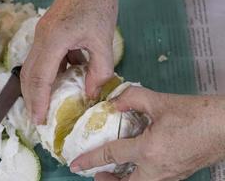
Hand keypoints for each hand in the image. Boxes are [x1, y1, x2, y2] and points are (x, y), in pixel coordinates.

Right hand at [20, 0, 118, 123]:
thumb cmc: (98, 4)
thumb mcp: (103, 40)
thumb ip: (99, 70)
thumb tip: (91, 94)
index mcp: (53, 40)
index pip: (40, 78)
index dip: (38, 101)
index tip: (39, 120)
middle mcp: (41, 38)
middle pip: (28, 74)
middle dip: (31, 99)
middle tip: (37, 119)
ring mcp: (42, 34)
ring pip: (33, 67)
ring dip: (37, 88)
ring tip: (45, 105)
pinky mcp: (48, 32)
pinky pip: (43, 58)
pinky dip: (49, 73)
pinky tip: (61, 81)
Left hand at [70, 87, 224, 180]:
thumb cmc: (196, 114)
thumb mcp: (161, 101)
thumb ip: (132, 98)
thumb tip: (114, 102)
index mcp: (150, 150)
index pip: (112, 155)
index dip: (90, 159)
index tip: (75, 164)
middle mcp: (157, 168)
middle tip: (97, 174)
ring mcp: (169, 175)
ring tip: (115, 173)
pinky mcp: (178, 175)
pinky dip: (139, 178)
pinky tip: (139, 167)